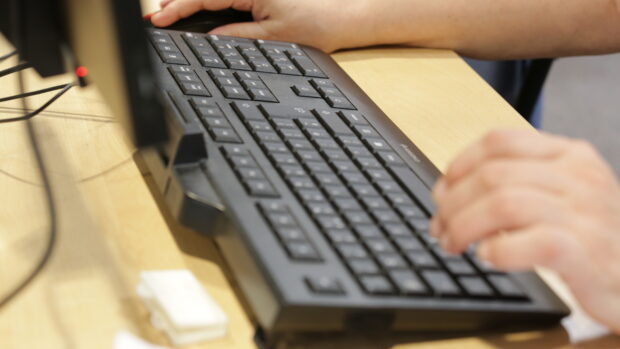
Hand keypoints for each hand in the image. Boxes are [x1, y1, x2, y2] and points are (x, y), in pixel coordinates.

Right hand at [150, 0, 381, 51]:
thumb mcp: (273, 36)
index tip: (160, 18)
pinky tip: (196, 12)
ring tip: (168, 13)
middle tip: (156, 16)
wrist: (343, 20)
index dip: (179, 8)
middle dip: (179, 2)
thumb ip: (238, 36)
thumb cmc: (315, 25)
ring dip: (191, 3)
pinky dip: (208, 5)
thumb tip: (210, 40)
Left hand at [431, 129, 619, 332]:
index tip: (442, 190)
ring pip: (503, 204)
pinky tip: (488, 256)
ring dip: (465, 226)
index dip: (459, 164)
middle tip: (441, 228)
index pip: (499, 141)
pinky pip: (533, 243)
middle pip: (492, 175)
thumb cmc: (590, 236)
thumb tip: (446, 195)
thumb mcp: (557, 195)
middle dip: (453, 203)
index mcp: (569, 154)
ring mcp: (586, 213)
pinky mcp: (587, 252)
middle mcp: (579, 176)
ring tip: (454, 245)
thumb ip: (509, 185)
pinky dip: (499, 250)